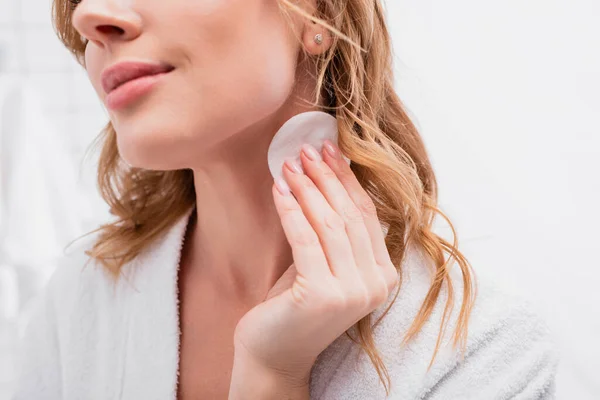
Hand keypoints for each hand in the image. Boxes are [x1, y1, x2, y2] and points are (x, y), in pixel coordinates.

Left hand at [231, 139, 398, 389]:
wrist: (274, 353)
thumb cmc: (296, 306)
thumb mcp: (324, 264)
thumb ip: (334, 233)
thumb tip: (327, 176)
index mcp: (384, 276)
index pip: (367, 216)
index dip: (347, 180)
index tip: (330, 150)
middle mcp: (376, 285)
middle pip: (350, 216)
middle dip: (326, 177)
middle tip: (306, 149)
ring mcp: (352, 292)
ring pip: (330, 224)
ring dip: (307, 189)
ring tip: (289, 165)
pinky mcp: (322, 294)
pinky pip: (305, 239)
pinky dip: (291, 210)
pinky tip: (278, 189)